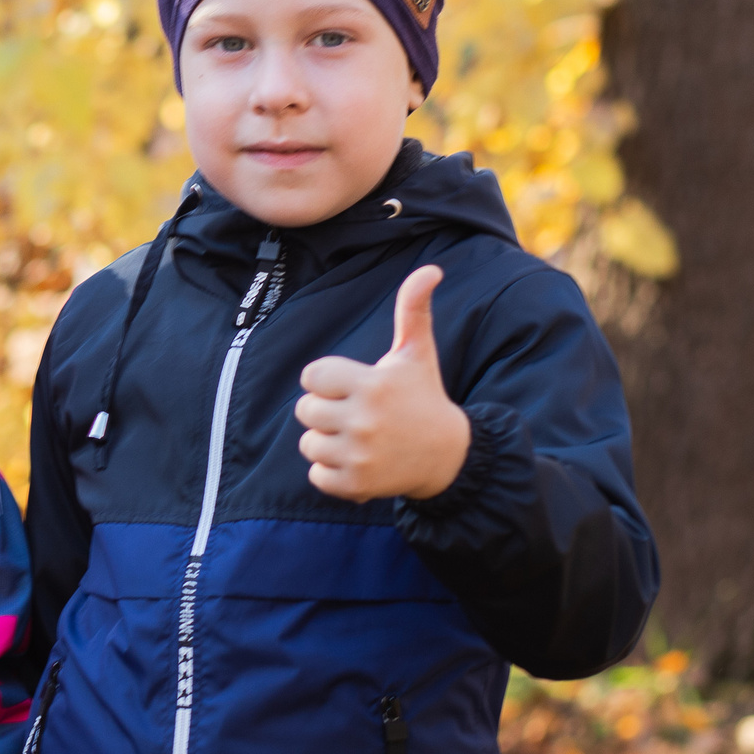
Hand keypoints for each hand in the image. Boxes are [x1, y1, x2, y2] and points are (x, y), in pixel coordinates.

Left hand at [294, 265, 471, 502]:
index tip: (351, 385)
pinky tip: (358, 461)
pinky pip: (316, 475)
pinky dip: (331, 472)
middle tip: (355, 413)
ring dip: (327, 442)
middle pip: (304, 410)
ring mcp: (360, 455)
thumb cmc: (424, 397)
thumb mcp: (417, 354)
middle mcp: (364, 420)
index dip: (327, 380)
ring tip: (358, 438)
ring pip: (308, 444)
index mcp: (372, 384)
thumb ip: (413, 310)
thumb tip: (430, 269)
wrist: (449, 456)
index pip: (312, 375)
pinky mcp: (357, 484)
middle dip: (324, 410)